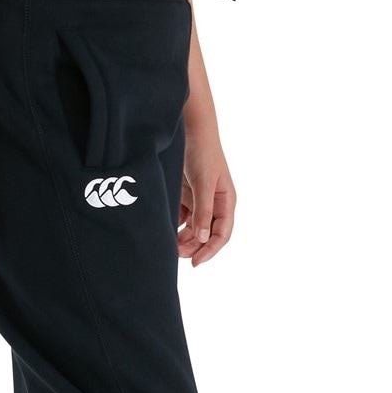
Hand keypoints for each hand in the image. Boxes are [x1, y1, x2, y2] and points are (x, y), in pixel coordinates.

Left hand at [178, 128, 235, 265]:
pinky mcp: (185, 195)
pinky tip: (166, 230)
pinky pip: (181, 217)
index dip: (210, 250)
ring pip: (193, 228)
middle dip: (194, 246)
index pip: (222, 234)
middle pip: (206, 234)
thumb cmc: (203, 152)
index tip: (196, 263)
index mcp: (225, 201)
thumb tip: (204, 238)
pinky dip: (175, 226)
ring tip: (169, 246)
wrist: (190, 129)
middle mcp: (214, 203)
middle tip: (176, 255)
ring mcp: (199, 200)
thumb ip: (203, 210)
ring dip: (183, 239)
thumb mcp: (204, 183)